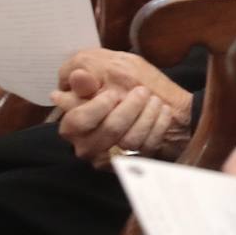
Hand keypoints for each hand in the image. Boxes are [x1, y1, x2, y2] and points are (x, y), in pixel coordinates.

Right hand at [50, 50, 192, 164]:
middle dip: (130, 107)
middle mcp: (87, 145)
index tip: (114, 93)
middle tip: (142, 92)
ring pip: (131, 140)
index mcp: (72, 124)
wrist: (152, 100)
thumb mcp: (104, 73)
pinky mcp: (133, 161)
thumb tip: (76, 75)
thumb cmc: (121, 85)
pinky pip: (148, 146)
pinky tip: (163, 111)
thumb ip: (89, 78)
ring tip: (154, 100)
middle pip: (110, 130)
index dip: (98, 106)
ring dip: (147, 115)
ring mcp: (111, 157)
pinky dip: (159, 125)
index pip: (78, 121)